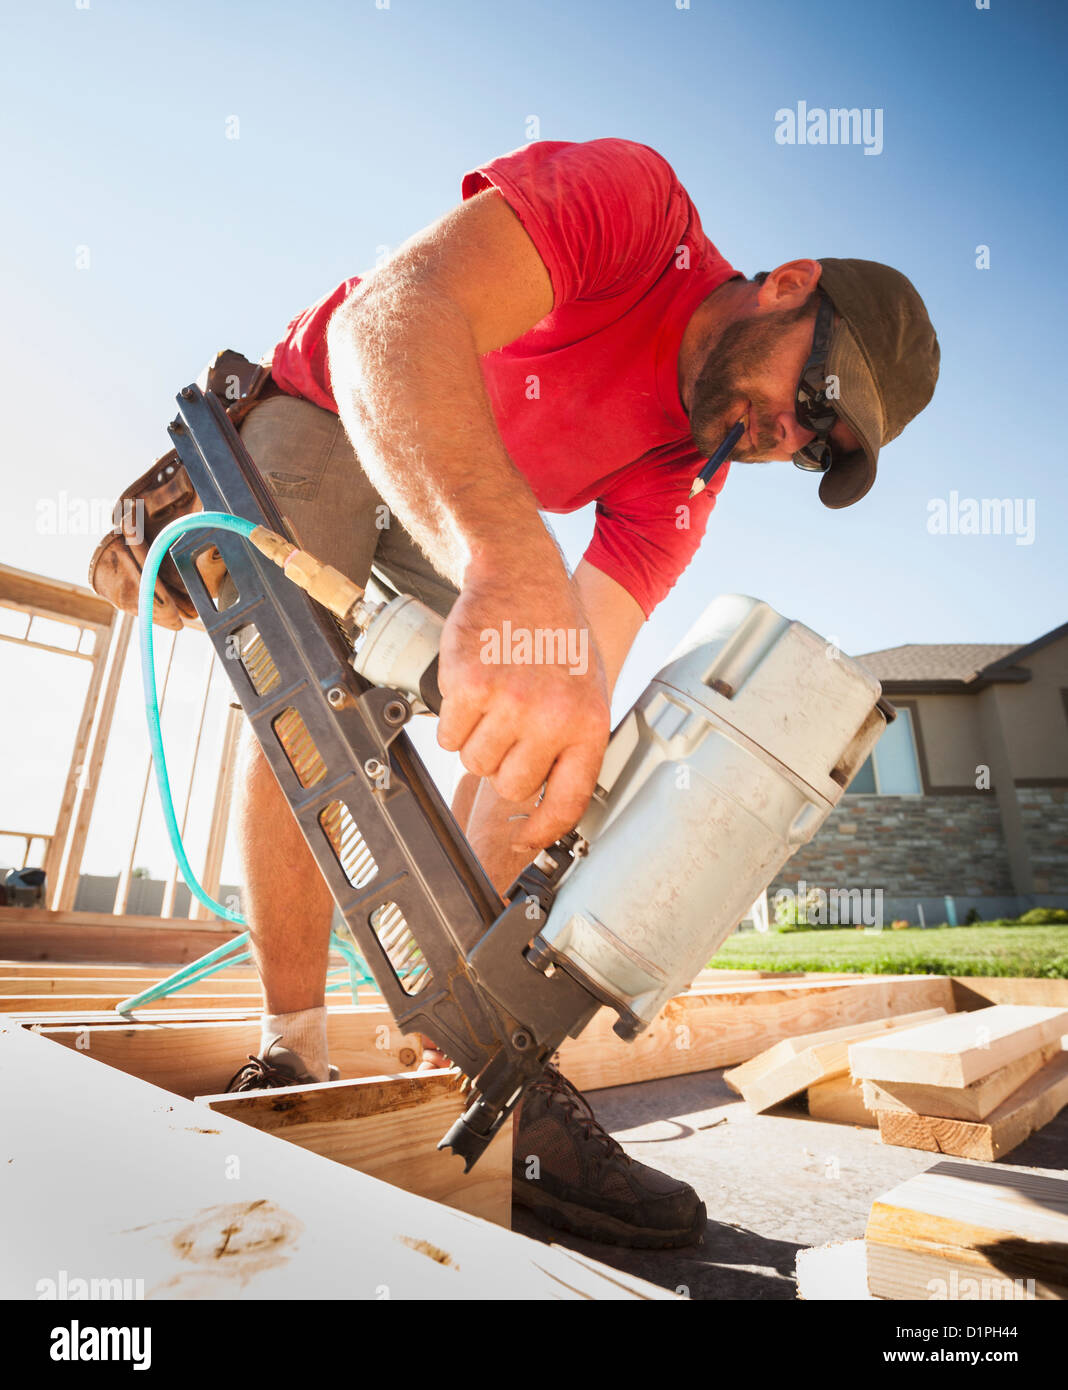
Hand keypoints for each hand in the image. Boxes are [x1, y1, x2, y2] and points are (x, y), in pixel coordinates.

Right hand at [436, 557, 609, 855]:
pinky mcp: (470, 686)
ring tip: (493, 702)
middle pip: (509, 786)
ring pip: (474, 763)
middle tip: (507, 728)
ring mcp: (510, 702)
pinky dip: (453, 719)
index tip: (523, 838)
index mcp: (588, 725)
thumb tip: (544, 803)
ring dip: (476, 741)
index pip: (566, 801)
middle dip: (503, 765)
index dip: (541, 829)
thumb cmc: (556, 635)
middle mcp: (551, 718)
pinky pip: (449, 735)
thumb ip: (572, 744)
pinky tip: (472, 689)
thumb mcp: (587, 691)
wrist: (523, 576)